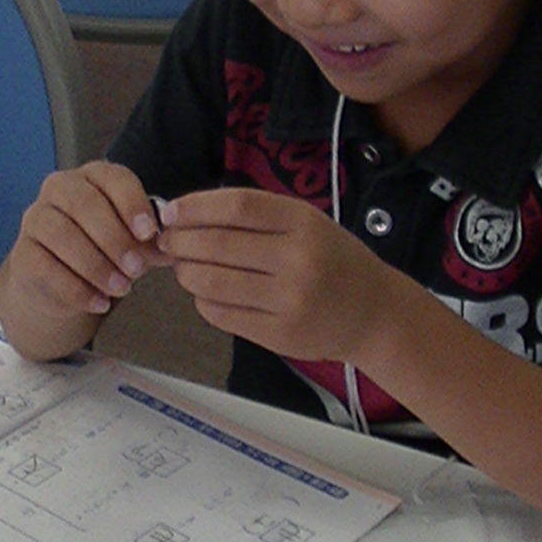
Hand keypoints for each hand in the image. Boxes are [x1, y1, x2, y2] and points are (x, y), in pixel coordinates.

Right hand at [0, 161, 166, 319]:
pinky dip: (76, 289)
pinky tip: (99, 302)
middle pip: (85, 205)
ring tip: (121, 288)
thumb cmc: (100, 250)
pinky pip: (46, 267)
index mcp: (92, 177)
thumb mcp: (130, 242)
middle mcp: (59, 190)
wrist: (58, 280)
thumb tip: (171, 249)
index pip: (113, 179)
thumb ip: (149, 243)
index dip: (132, 204)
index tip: (149, 232)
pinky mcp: (22, 253)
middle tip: (137, 269)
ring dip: (96, 265)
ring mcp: (36, 219)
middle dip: (115, 239)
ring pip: (62, 234)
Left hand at [156, 188, 400, 362]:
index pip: (236, 206)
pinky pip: (221, 314)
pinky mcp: (279, 334)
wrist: (373, 313)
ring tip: (185, 268)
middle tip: (168, 242)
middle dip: (180, 242)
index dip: (194, 207)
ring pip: (211, 282)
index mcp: (304, 222)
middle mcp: (298, 259)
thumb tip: (186, 215)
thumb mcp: (307, 223)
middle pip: (217, 244)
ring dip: (186, 272)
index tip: (170, 212)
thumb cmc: (332, 261)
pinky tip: (208, 293)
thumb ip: (256, 217)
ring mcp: (289, 300)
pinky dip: (203, 300)